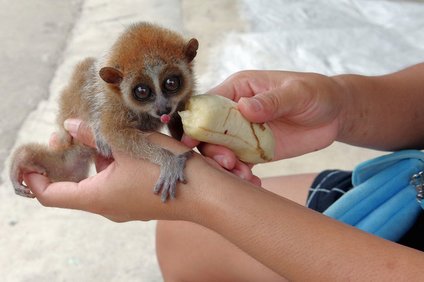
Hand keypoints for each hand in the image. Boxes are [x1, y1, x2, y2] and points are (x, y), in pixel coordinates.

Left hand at [23, 120, 209, 221]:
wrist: (204, 192)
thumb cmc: (164, 169)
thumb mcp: (128, 145)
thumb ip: (95, 136)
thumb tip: (70, 125)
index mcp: (97, 198)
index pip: (50, 196)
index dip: (36, 179)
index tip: (34, 160)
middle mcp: (107, 207)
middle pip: (75, 186)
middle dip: (72, 159)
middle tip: (72, 133)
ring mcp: (124, 207)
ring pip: (99, 182)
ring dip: (97, 159)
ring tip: (106, 134)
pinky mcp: (138, 201)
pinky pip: (116, 184)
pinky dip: (114, 166)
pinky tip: (127, 147)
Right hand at [184, 70, 345, 163]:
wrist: (334, 114)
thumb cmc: (316, 93)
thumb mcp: (298, 93)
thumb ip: (272, 100)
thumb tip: (244, 108)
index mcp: (239, 89)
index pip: (208, 104)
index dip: (196, 121)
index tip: (192, 141)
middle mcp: (235, 112)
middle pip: (209, 132)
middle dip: (212, 151)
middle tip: (230, 164)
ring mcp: (244, 133)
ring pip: (221, 152)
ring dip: (226, 168)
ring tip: (244, 177)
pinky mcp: (255, 151)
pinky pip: (239, 166)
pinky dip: (241, 177)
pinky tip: (253, 184)